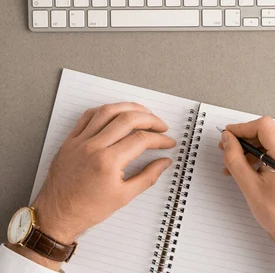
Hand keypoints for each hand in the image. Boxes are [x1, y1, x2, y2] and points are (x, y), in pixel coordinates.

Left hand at [11, 103, 175, 269]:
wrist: (56, 216)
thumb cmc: (87, 209)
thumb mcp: (124, 197)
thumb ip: (148, 176)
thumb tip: (164, 162)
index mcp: (108, 162)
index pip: (141, 139)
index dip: (160, 139)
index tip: (168, 142)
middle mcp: (93, 147)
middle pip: (127, 119)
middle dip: (150, 119)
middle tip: (161, 126)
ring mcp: (80, 141)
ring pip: (108, 111)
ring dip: (129, 108)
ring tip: (143, 112)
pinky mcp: (70, 141)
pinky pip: (88, 116)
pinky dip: (105, 110)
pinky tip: (116, 113)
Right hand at [219, 117, 274, 264]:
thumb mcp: (250, 186)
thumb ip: (235, 159)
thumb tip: (228, 141)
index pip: (264, 126)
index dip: (242, 128)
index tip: (229, 135)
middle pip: (267, 132)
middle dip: (245, 139)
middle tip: (228, 148)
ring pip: (272, 140)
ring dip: (252, 148)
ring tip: (236, 163)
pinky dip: (262, 155)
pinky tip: (249, 167)